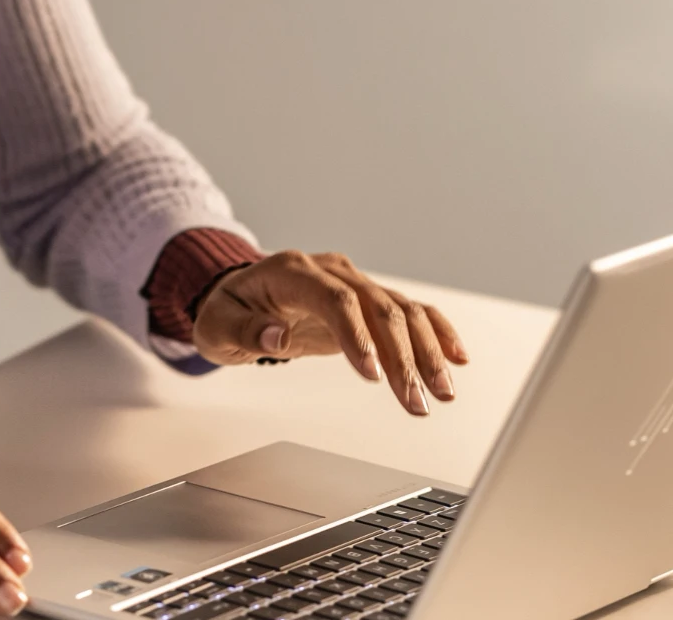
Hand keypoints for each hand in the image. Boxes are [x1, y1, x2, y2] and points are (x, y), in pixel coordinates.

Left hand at [190, 251, 469, 416]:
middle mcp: (331, 271)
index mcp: (293, 272)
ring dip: (426, 353)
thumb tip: (274, 336)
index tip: (373, 375)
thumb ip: (244, 331)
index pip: (335, 299)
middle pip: (378, 307)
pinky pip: (409, 310)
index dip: (357, 335)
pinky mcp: (367, 300)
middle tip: (416, 402)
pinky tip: (457, 359)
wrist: (240, 296)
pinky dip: (435, 332)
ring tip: (441, 394)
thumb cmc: (227, 311)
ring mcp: (353, 282)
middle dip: (402, 357)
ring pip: (401, 310)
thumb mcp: (216, 325)